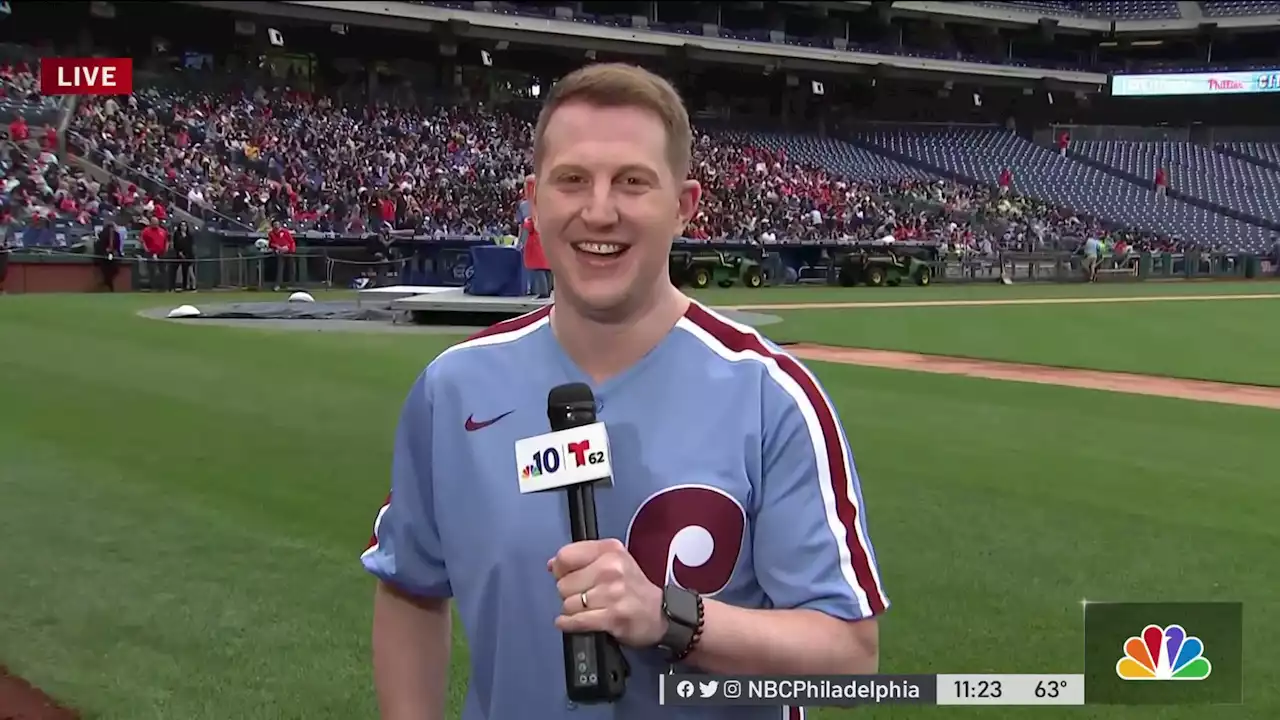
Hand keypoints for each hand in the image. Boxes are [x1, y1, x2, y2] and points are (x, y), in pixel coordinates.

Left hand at [548, 538, 665, 647]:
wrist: (660, 612)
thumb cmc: (632, 587)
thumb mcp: (613, 560)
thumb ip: (583, 558)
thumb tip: (552, 565)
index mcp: (610, 550)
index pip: (565, 556)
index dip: (560, 569)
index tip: (566, 576)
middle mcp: (611, 568)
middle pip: (564, 583)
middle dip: (569, 593)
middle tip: (584, 596)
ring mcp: (613, 593)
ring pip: (569, 604)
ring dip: (573, 610)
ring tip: (587, 609)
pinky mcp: (613, 616)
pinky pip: (577, 621)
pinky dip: (568, 624)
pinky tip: (569, 622)